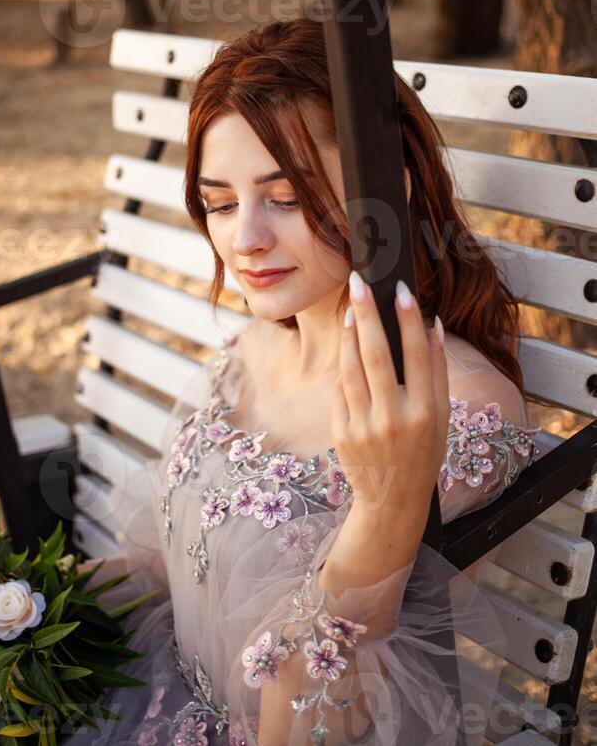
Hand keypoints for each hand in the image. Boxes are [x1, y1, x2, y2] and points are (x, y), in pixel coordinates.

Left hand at [331, 271, 449, 515]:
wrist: (392, 501)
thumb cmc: (423, 453)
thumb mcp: (441, 417)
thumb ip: (438, 371)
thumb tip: (433, 325)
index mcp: (424, 413)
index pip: (417, 356)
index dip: (408, 319)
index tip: (401, 290)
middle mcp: (393, 419)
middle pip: (376, 355)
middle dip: (366, 314)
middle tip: (358, 283)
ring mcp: (363, 426)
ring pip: (351, 368)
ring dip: (349, 334)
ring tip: (350, 309)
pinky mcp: (341, 432)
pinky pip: (341, 389)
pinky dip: (344, 365)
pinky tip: (349, 346)